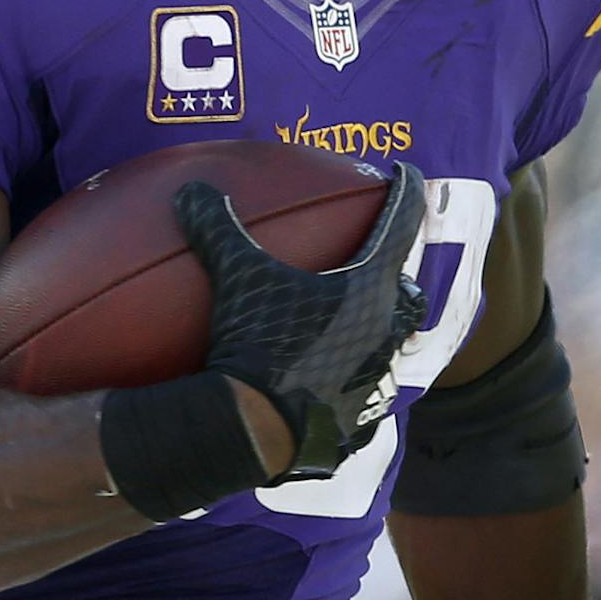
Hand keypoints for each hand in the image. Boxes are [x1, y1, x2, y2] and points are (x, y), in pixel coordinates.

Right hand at [175, 162, 427, 478]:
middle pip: (407, 294)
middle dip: (398, 280)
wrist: (257, 427)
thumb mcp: (234, 276)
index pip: (400, 223)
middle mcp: (385, 330)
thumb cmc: (256, 342)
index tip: (408, 172)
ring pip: (390, 348)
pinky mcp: (358, 421)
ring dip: (375, 335)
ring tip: (352, 332)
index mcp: (369, 287)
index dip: (406, 191)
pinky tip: (328, 392)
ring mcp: (375, 379)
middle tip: (380, 272)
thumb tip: (192, 190)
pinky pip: (362, 400)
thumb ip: (218, 229)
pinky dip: (350, 389)